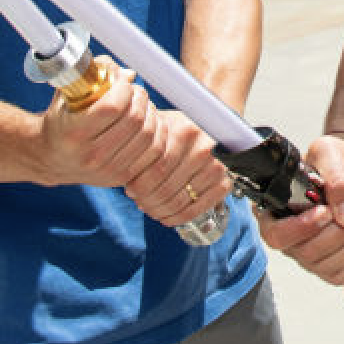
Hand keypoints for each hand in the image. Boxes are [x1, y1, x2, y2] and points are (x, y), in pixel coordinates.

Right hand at [38, 60, 162, 188]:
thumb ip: (96, 73)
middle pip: (135, 120)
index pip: (113, 106)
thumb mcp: (68, 92)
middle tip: (133, 91)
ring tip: (141, 106)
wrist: (51, 159)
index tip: (120, 82)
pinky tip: (148, 122)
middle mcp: (92, 156)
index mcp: (75, 133)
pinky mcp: (122, 177)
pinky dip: (157, 132)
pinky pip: (154, 152)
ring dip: (150, 113)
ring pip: (149, 136)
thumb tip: (129, 75)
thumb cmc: (62, 119)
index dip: (123, 88)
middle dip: (140, 97)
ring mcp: (108, 170)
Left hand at [124, 109, 230, 226]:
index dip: (139, 184)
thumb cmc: (178, 129)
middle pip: (166, 187)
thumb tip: (120, 170)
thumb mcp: (161, 126)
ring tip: (149, 208)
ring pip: (179, 200)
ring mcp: (216, 167)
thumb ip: (144, 143)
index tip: (130, 189)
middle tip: (138, 201)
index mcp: (184, 131)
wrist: (209, 128)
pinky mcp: (224, 183)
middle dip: (147, 200)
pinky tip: (166, 217)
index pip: (156, 169)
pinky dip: (177, 218)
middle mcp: (203, 149)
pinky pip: (196, 209)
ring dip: (159, 210)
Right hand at [256, 134, 343, 285]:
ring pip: (323, 267)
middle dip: (337, 238)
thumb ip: (336, 180)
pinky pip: (338, 276)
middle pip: (304, 253)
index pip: (275, 234)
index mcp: (276, 207)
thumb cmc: (334, 158)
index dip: (299, 229)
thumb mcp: (331, 154)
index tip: (326, 213)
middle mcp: (288, 234)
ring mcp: (306, 252)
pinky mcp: (327, 263)